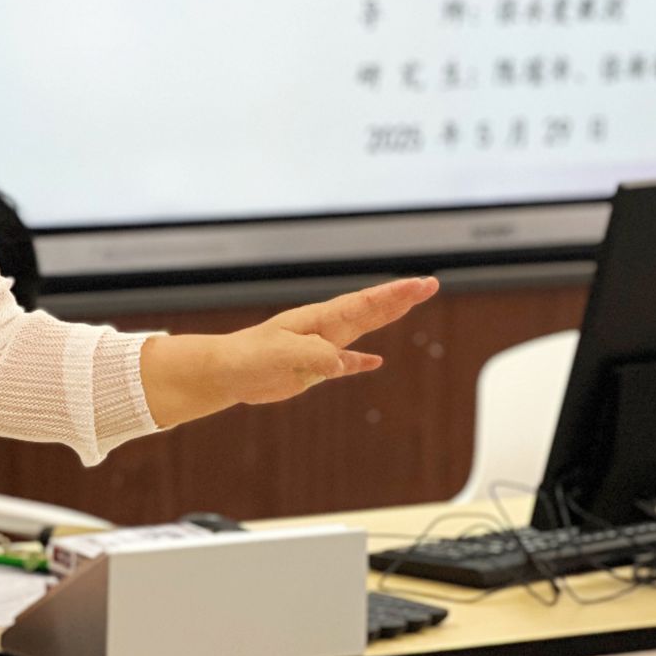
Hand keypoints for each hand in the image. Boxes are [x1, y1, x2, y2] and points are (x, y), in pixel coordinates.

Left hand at [141, 276, 439, 427]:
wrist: (225, 371)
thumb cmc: (249, 358)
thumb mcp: (283, 355)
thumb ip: (315, 355)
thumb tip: (342, 361)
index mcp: (320, 321)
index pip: (365, 304)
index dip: (396, 296)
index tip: (422, 285)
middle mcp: (324, 329)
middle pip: (370, 310)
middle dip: (400, 298)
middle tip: (429, 284)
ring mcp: (319, 347)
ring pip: (361, 330)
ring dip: (386, 319)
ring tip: (409, 306)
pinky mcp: (311, 369)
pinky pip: (344, 363)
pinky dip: (360, 362)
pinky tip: (374, 362)